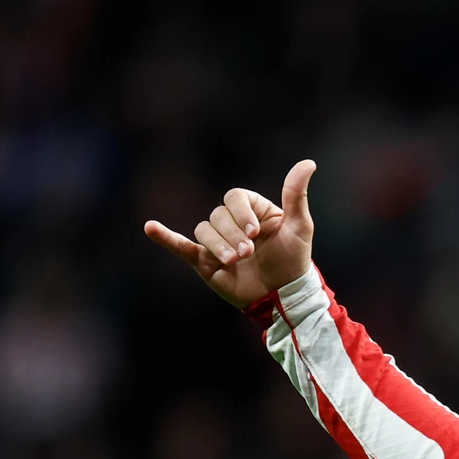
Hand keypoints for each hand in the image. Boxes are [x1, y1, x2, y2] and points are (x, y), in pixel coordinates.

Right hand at [144, 160, 316, 307]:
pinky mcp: (204, 261)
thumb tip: (308, 163)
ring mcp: (217, 242)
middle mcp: (233, 223)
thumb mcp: (299, 226)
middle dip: (232, 234)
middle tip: (248, 253)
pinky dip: (165, 237)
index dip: (241, 212)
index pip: (234, 197)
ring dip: (218, 245)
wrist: (284, 295)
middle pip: (218, 215)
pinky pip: (180, 246)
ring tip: (234, 261)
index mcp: (252, 210)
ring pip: (203, 231)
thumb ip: (296, 194)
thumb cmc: (294, 259)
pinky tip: (150, 227)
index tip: (256, 232)